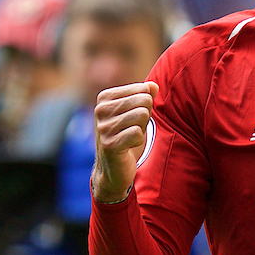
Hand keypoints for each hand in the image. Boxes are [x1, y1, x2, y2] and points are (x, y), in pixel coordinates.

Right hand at [92, 81, 158, 202]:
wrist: (114, 168)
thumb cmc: (127, 137)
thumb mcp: (137, 113)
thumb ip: (146, 96)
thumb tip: (154, 85)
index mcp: (104, 98)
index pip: (142, 90)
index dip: (145, 106)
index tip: (133, 119)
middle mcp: (100, 110)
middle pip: (144, 101)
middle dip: (145, 117)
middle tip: (133, 129)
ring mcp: (103, 127)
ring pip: (142, 115)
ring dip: (142, 129)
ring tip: (130, 137)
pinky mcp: (109, 143)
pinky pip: (138, 133)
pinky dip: (138, 141)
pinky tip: (128, 146)